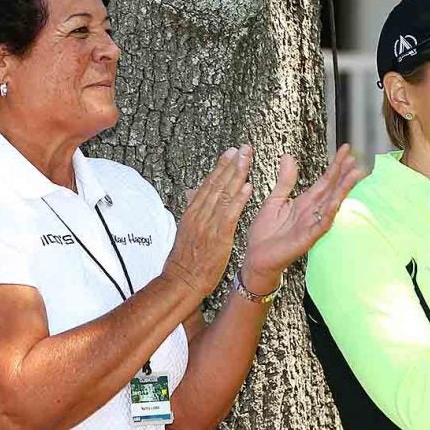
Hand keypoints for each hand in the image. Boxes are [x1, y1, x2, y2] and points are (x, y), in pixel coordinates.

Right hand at [162, 146, 253, 296]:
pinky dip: (239, 200)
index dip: (220, 167)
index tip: (231, 153)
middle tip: (243, 148)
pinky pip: (230, 215)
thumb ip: (192, 211)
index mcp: (192, 212)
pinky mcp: (218, 237)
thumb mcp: (185, 231)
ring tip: (247, 159)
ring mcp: (208, 225)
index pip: (208, 184)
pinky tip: (248, 187)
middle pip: (216, 184)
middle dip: (231, 164)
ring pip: (224, 195)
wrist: (181, 281)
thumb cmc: (184, 260)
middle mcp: (200, 215)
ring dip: (237, 175)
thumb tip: (193, 193)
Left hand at [241, 144, 362, 292]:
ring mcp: (312, 224)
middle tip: (355, 158)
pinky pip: (322, 223)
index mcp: (304, 202)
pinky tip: (337, 200)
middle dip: (343, 174)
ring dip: (343, 190)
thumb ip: (284, 180)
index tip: (346, 150)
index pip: (324, 181)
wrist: (256, 257)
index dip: (335, 165)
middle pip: (332, 189)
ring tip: (355, 174)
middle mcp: (312, 212)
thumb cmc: (265, 233)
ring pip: (332, 204)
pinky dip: (330, 212)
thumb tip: (288, 156)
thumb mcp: (274, 200)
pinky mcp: (308, 238)